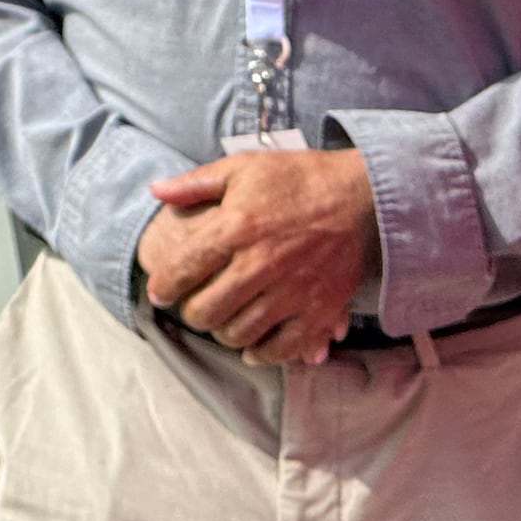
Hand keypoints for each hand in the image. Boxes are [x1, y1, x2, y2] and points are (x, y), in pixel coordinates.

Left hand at [135, 148, 378, 364]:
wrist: (365, 198)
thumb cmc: (300, 180)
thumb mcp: (244, 167)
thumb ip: (196, 183)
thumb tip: (156, 191)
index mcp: (238, 226)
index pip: (184, 268)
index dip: (164, 286)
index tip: (158, 292)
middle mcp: (261, 264)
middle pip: (207, 309)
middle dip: (191, 312)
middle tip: (192, 307)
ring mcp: (292, 292)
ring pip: (238, 333)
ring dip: (222, 332)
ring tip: (220, 320)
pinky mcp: (319, 311)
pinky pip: (281, 349)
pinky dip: (260, 353)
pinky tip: (250, 345)